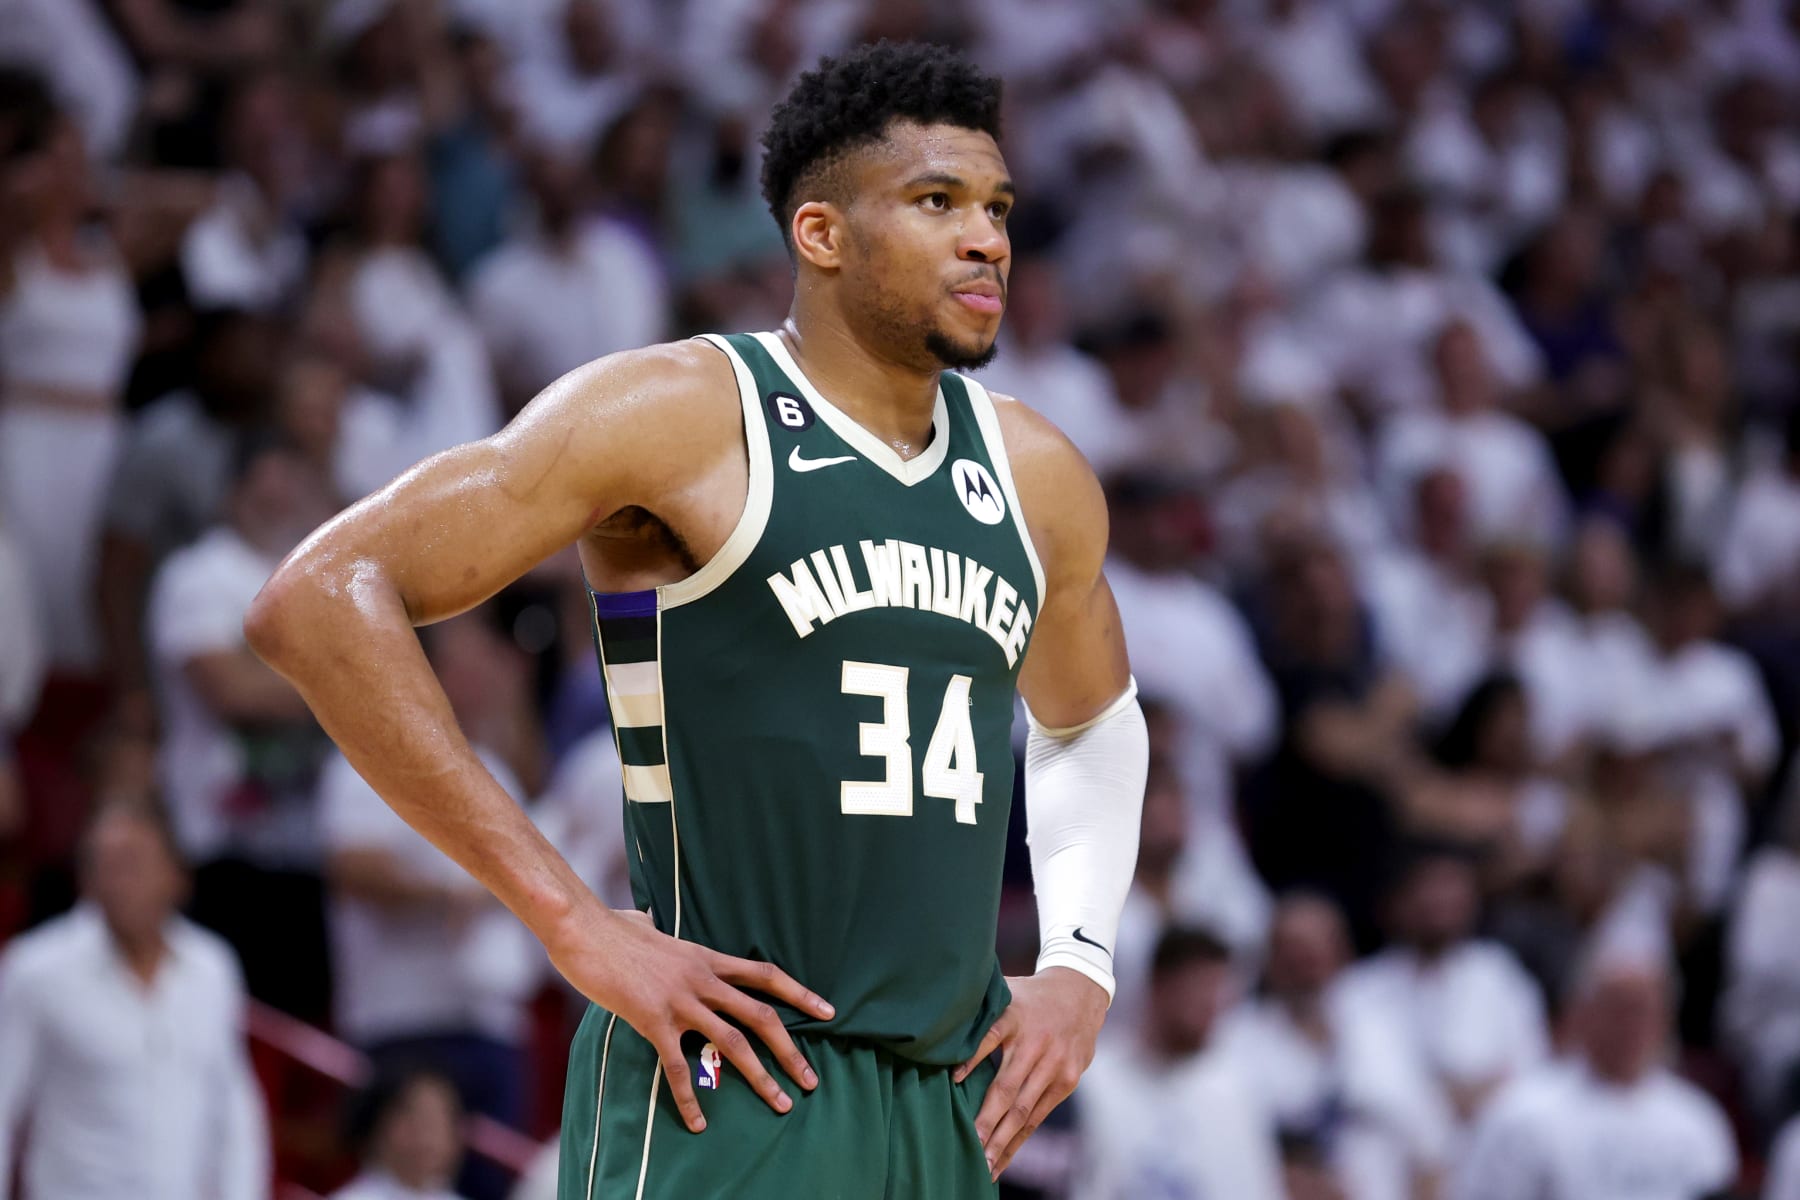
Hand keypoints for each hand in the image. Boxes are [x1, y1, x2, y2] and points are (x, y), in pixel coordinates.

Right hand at [545, 902, 833, 1133]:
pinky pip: (678, 1066)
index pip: (765, 974)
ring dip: (760, 1076)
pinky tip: (699, 1122)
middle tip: (810, 1079)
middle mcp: (702, 979)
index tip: (827, 1012)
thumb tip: (648, 923)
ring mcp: (680, 1000)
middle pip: (760, 1015)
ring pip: (733, 1043)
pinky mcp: (653, 1020)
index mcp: (706, 958)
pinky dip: (690, 1098)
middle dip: (790, 1050)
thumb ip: (658, 932)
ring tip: (780, 1103)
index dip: (799, 993)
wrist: (584, 928)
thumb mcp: (648, 927)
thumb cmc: (610, 928)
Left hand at [953, 966, 1107, 1179]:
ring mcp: (1054, 1065)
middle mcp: (1036, 1044)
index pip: (990, 1037)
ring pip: (1025, 1110)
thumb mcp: (1005, 992)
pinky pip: (1039, 1115)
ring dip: (1003, 1139)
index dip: (972, 1059)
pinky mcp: (1067, 1080)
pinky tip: (1004, 1155)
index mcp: (1015, 1017)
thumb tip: (940, 1032)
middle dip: (988, 1122)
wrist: (1081, 992)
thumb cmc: (1031, 997)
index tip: (954, 1082)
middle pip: (1008, 1089)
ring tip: (985, 1165)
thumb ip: (979, 1012)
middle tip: (970, 1146)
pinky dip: (1020, 1137)